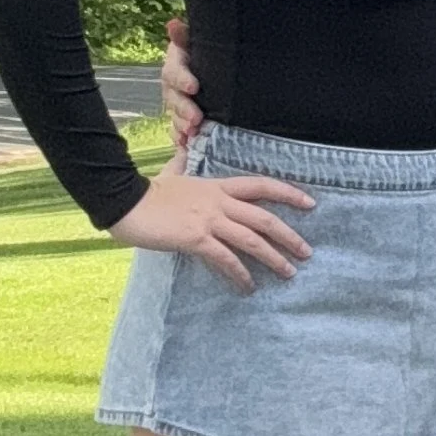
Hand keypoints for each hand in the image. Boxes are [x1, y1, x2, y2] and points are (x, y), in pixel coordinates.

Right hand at [113, 165, 311, 292]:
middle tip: (306, 252)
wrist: (125, 201)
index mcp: (217, 186)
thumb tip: (182, 148)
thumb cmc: (148, 191)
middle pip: (264, 218)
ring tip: (288, 273)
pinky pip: (225, 259)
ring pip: (251, 240)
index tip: (310, 203)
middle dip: (289, 236)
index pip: (261, 186)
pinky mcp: (196, 239)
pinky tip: (248, 287)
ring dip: (273, 259)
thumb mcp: (172, 173)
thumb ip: (181, 163)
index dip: (288, 193)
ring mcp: (209, 220)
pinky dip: (239, 274)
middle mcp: (219, 202)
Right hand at [160, 13, 203, 146]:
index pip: (174, 71)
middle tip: (196, 119)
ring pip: (174, 115)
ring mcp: (176, 102)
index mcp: (176, 63)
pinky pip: (176, 129)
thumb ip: (186, 36)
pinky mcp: (182, 117)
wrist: (220, 68)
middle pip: (173, 98)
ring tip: (193, 133)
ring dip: (182, 125)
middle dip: (184, 109)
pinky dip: (180, 137)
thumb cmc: (210, 52)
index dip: (182, 79)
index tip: (194, 87)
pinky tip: (185, 144)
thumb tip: (172, 24)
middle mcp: (173, 84)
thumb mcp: (200, 42)